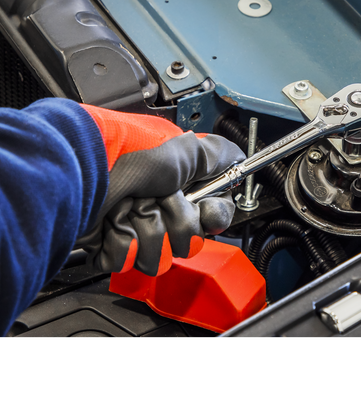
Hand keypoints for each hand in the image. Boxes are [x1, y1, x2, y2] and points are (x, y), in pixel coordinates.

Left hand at [75, 105, 244, 275]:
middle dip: (172, 222)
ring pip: (161, 253)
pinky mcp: (114, 244)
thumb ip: (215, 154)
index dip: (211, 214)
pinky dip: (120, 244)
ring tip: (126, 210)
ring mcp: (137, 223)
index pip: (214, 209)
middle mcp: (160, 201)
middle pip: (190, 236)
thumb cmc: (121, 156)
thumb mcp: (179, 149)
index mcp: (179, 180)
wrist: (72, 175)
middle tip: (155, 200)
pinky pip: (132, 260)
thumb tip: (240, 158)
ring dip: (144, 233)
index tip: (203, 210)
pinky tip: (111, 224)